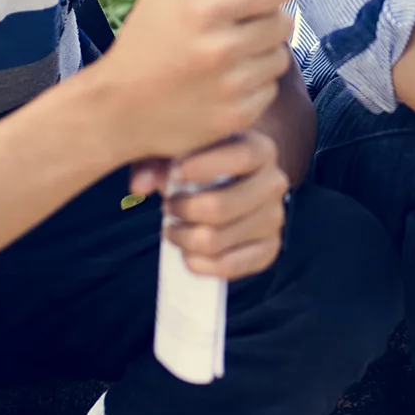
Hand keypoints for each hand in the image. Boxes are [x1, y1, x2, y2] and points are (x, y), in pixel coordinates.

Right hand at [78, 0, 293, 163]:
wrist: (117, 111)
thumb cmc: (138, 48)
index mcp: (203, 12)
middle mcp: (222, 49)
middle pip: (282, 24)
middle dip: (272, 20)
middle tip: (255, 23)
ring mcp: (231, 86)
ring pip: (279, 59)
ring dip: (266, 53)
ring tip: (242, 54)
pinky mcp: (236, 116)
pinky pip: (268, 90)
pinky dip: (256, 85)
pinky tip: (233, 82)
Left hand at [132, 130, 290, 279]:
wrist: (237, 179)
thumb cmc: (204, 160)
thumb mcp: (182, 148)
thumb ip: (157, 160)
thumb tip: (140, 186)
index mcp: (261, 149)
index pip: (241, 157)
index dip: (204, 168)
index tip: (174, 175)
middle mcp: (275, 183)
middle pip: (220, 208)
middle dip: (183, 211)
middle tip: (167, 207)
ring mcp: (274, 218)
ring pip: (216, 240)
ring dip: (184, 238)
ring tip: (173, 228)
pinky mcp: (269, 248)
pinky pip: (230, 266)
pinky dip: (201, 264)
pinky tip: (187, 254)